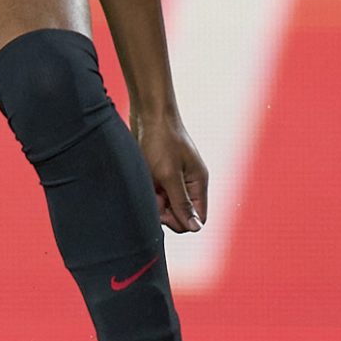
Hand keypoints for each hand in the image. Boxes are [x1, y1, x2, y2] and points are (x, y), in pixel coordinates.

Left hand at [133, 109, 207, 232]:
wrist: (147, 113)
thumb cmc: (160, 141)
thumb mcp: (169, 174)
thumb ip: (182, 203)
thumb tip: (196, 228)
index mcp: (198, 184)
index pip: (197, 218)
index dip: (180, 220)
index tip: (163, 208)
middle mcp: (189, 183)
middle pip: (179, 213)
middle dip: (164, 210)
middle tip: (152, 193)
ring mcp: (174, 178)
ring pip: (165, 204)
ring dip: (153, 199)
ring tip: (145, 182)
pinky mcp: (160, 172)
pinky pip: (155, 192)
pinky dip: (147, 190)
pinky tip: (142, 178)